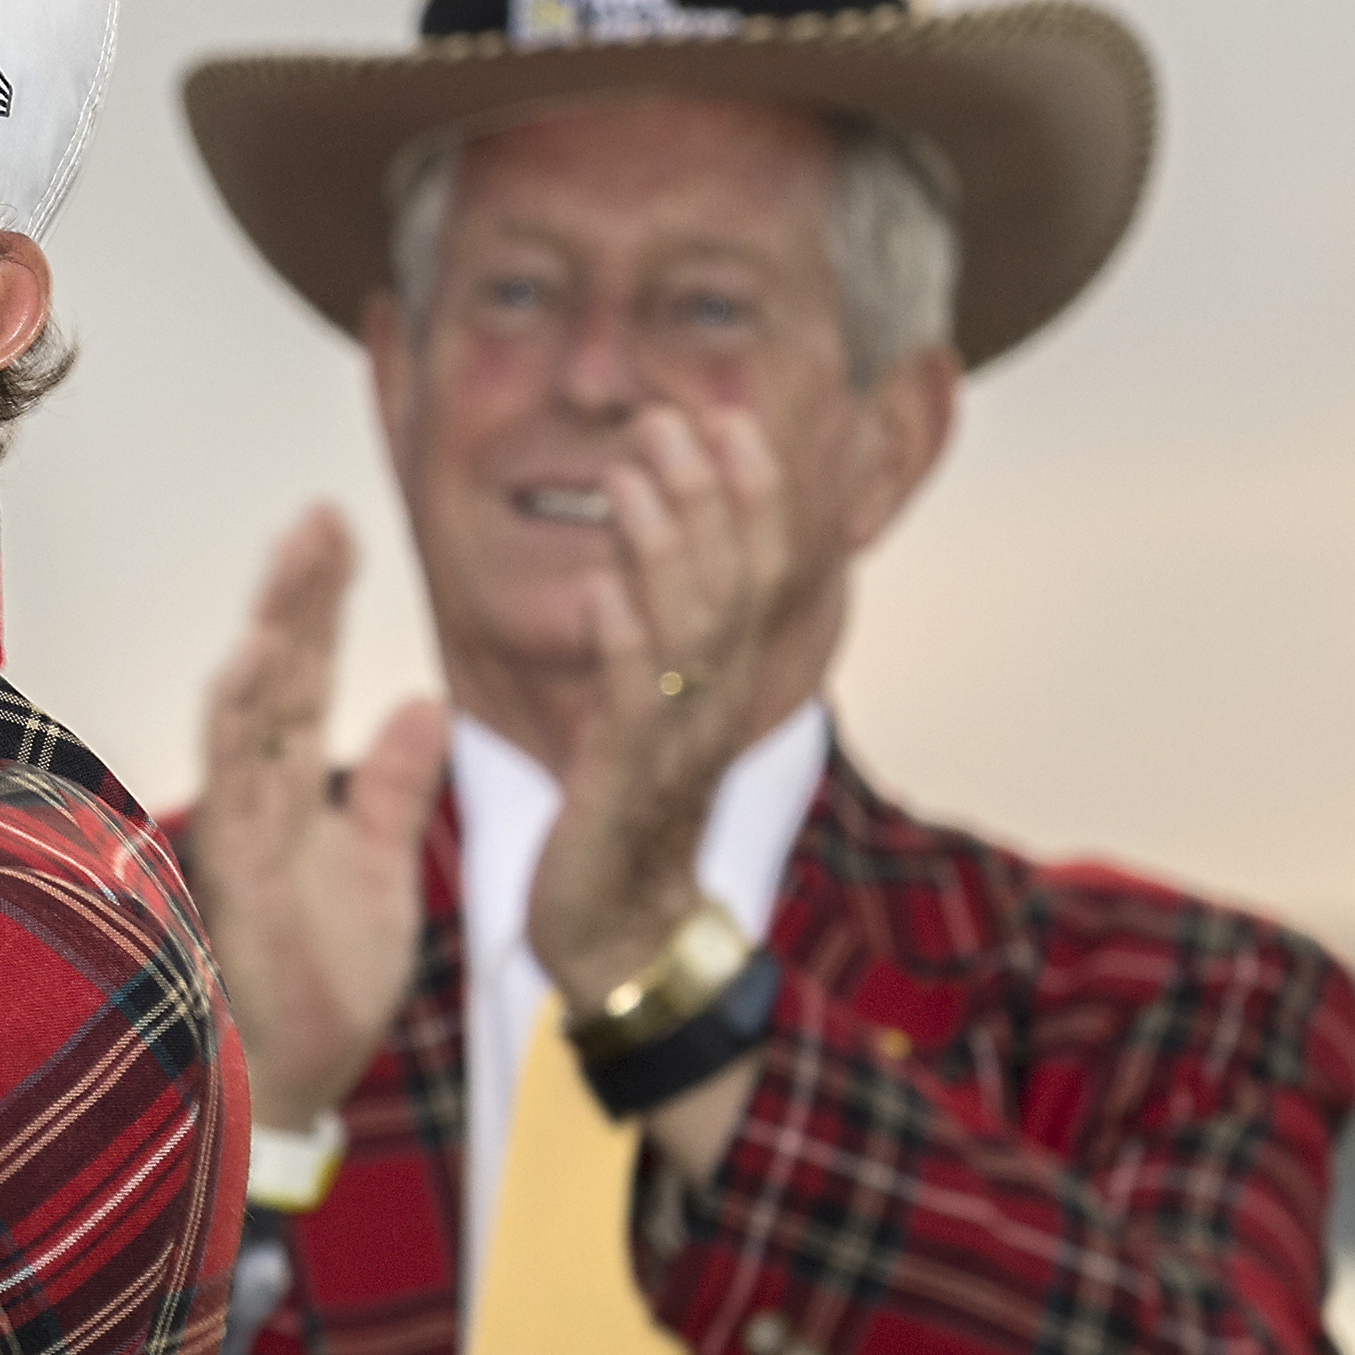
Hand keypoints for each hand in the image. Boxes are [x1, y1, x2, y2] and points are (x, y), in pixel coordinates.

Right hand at [182, 507, 442, 1144]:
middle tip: (323, 511)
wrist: (293, 1088)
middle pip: (276, 675)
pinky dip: (238, 723)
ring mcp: (238, 835)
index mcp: (292, 795)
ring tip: (293, 560)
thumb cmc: (321, 986)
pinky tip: (251, 662)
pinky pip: (234, 786)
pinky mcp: (233, 877)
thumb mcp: (382, 870)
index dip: (320, 603)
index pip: (305, 676)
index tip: (341, 525)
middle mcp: (257, 801)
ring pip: (250, 713)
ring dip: (270, 634)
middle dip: (297, 593)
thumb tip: (424, 701)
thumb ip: (394, 788)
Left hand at [519, 403, 796, 1019]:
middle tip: (675, 416)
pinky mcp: (625, 786)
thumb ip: (658, 641)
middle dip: (707, 495)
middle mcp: (712, 703)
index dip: (749, 495)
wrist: (618, 938)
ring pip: (688, 631)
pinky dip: (622, 643)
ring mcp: (674, 743)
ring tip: (636, 472)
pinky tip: (600, 589)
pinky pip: (632, 706)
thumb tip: (639, 562)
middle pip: (731, 583)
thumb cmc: (624, 820)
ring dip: (665, 545)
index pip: (754, 572)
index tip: (729, 416)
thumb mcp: (648, 714)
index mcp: (720, 682)